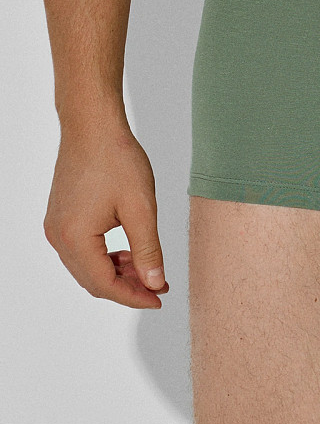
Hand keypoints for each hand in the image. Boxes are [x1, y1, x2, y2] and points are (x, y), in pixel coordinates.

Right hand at [43, 121, 168, 308]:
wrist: (92, 125)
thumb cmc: (116, 159)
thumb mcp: (140, 207)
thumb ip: (148, 250)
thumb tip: (155, 283)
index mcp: (75, 239)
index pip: (105, 284)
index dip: (134, 296)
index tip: (159, 298)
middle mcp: (58, 237)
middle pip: (93, 280)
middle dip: (127, 286)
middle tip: (159, 285)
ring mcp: (56, 227)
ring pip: (87, 266)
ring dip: (116, 272)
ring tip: (148, 268)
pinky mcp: (60, 216)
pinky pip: (81, 250)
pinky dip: (104, 256)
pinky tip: (127, 251)